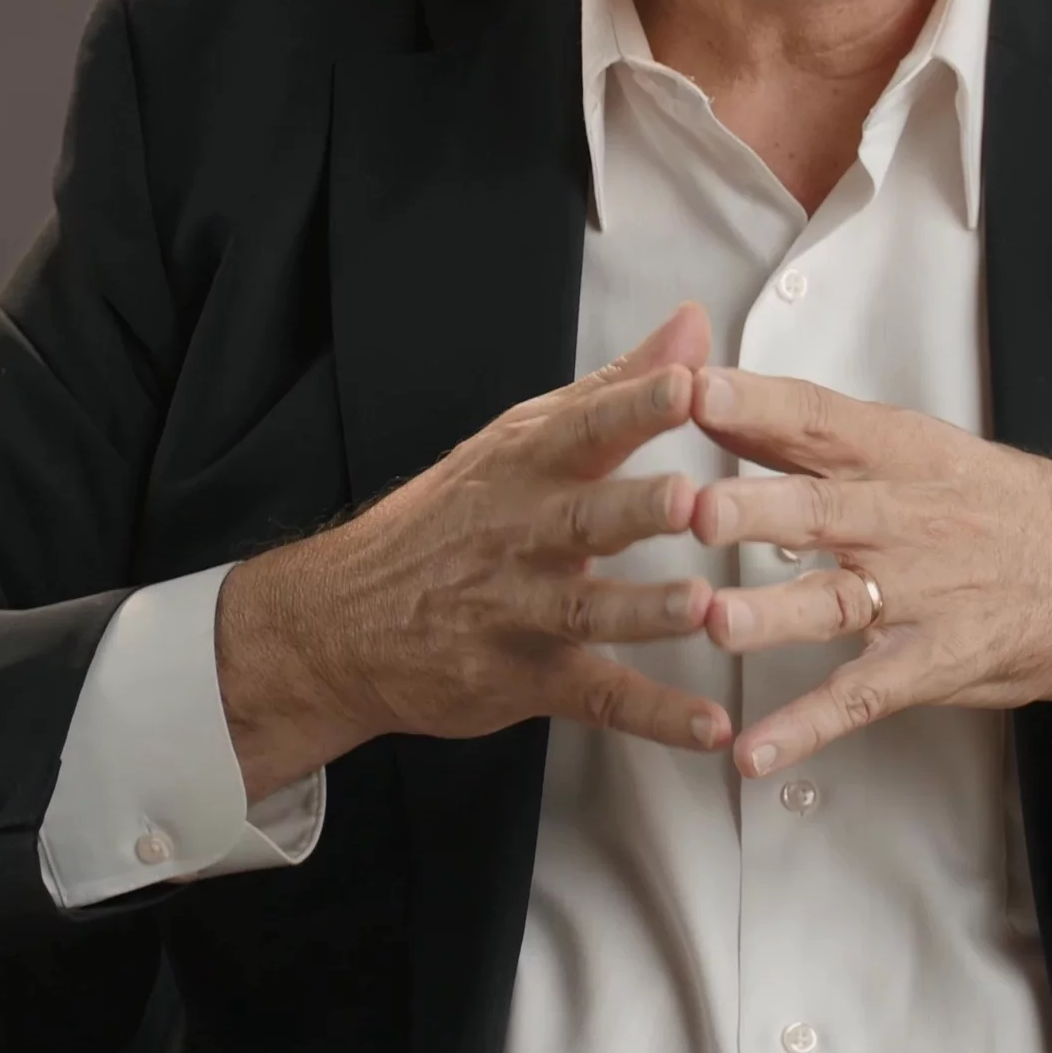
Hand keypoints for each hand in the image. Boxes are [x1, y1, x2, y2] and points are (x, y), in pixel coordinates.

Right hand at [214, 305, 732, 798]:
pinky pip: (597, 698)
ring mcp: (521, 612)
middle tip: (687, 499)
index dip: (633, 405)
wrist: (342, 622)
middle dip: (635, 509)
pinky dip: (655, 716)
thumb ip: (614, 390)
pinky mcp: (525, 679)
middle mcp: (522, 536)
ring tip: (701, 609)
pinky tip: (709, 726)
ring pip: (588, 612)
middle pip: (583, 519)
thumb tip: (691, 326)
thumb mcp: (517, 442)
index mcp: (524, 469)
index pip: (581, 428)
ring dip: (646, 612)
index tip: (686, 381)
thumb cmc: (448, 523)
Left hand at [689, 367, 1051, 778]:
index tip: (694, 391)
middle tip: (694, 510)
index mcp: (896, 453)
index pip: (818, 418)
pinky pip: (861, 698)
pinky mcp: (930, 663)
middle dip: (755, 510)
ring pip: (835, 602)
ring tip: (715, 623)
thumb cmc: (987, 503)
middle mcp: (903, 519)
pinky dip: (807, 727)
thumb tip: (709, 400)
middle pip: (820, 510)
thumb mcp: (912, 447)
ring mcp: (919, 595)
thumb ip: (806, 433)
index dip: (757, 404)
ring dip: (773, 614)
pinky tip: (755, 753)